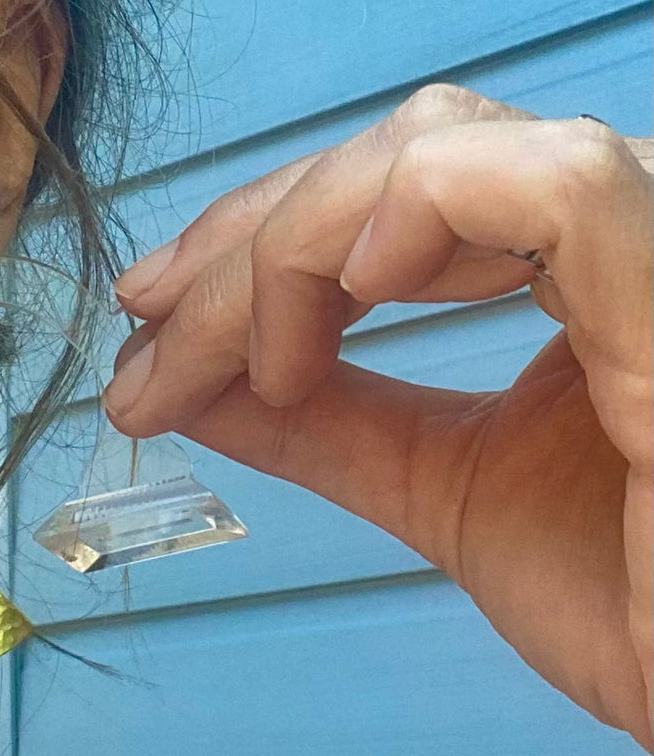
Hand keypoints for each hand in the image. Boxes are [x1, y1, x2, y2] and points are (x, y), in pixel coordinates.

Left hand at [105, 85, 653, 749]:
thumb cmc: (632, 604)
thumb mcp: (442, 491)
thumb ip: (326, 425)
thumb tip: (189, 378)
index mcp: (570, 276)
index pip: (389, 196)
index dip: (257, 238)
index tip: (156, 318)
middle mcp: (618, 235)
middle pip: (396, 158)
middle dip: (249, 236)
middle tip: (150, 324)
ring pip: (446, 152)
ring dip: (295, 240)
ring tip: (237, 357)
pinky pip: (563, 188)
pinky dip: (423, 213)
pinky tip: (343, 286)